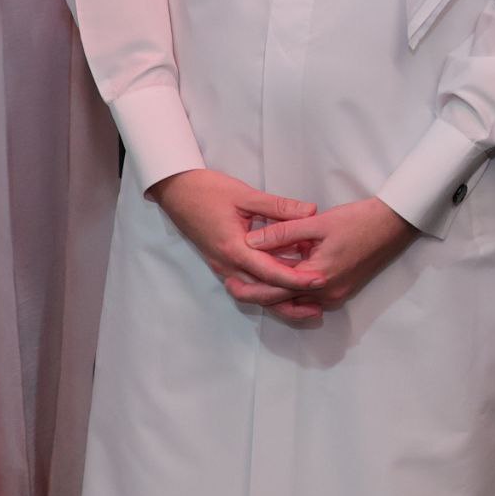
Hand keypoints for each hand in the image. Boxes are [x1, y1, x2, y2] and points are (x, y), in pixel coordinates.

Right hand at [149, 167, 319, 315]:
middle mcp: (227, 264)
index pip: (270, 272)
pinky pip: (246, 286)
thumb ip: (278, 206)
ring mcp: (222, 267)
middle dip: (290, 301)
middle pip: (262, 293)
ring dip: (278, 301)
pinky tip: (283, 289)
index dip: (296, 279)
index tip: (319, 281)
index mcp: (234, 248)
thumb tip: (311, 211)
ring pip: (253, 294)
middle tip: (319, 304)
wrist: (175, 191)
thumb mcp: (245, 194)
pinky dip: (265, 292)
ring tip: (306, 305)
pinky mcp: (221, 264)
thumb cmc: (207, 190)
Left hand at [245, 197, 416, 321]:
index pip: (275, 288)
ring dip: (275, 294)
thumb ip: (282, 232)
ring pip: (296, 301)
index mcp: (318, 276)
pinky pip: (310, 297)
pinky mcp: (342, 290)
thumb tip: (250, 241)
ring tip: (252, 282)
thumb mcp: (316, 222)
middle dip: (258, 294)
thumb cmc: (357, 220)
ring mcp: (336, 295)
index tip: (229, 279)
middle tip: (233, 286)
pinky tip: (281, 280)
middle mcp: (326, 293)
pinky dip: (293, 291)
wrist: (393, 225)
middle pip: (283, 300)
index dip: (251, 284)